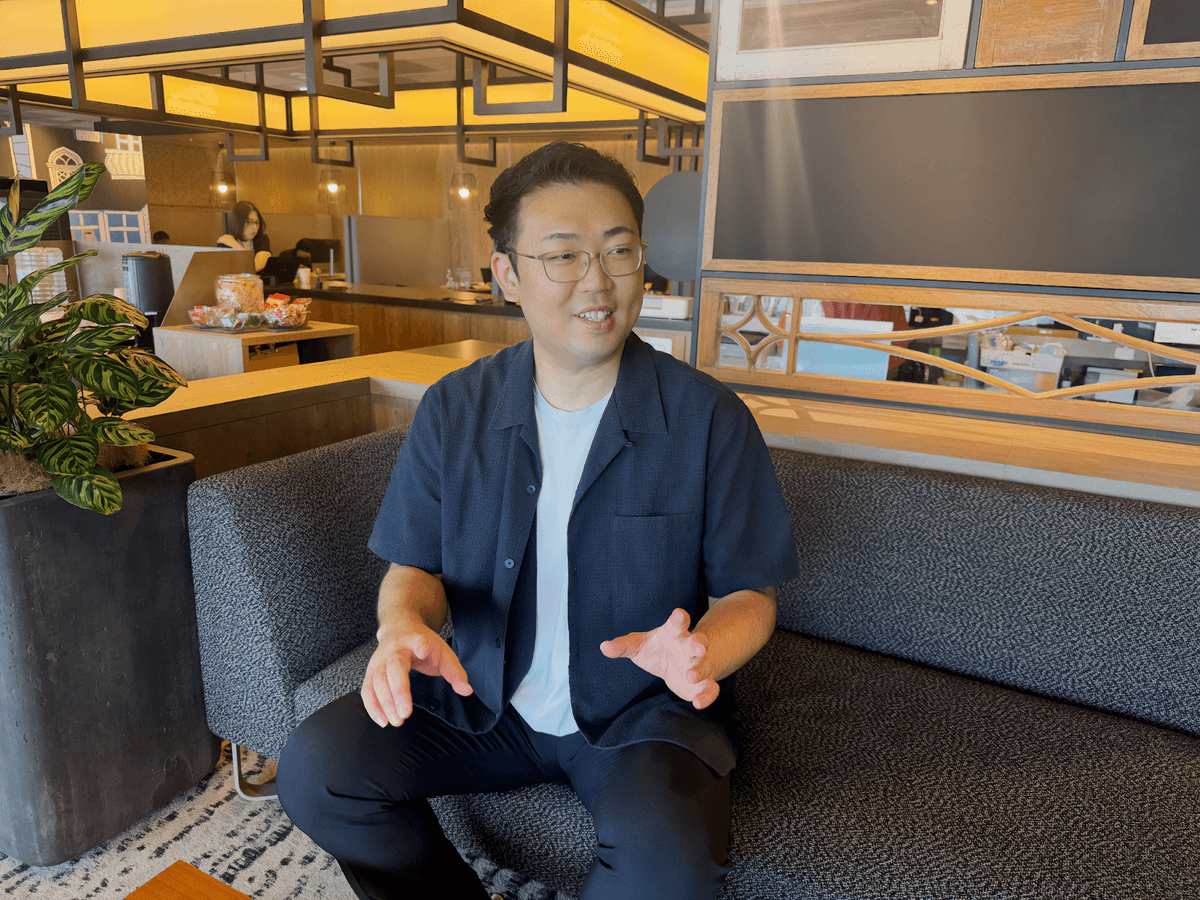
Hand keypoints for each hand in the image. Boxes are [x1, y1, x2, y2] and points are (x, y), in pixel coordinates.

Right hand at [361, 622, 471, 727]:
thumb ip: (455, 673)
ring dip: (385, 703)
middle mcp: (394, 649)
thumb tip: (467, 691)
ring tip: (397, 722)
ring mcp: (379, 660)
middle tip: (405, 714)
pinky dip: (372, 707)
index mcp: (415, 640)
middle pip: (393, 668)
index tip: (423, 651)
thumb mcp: (443, 653)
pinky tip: (383, 721)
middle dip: (398, 691)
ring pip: (377, 681)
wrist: (400, 628)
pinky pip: (367, 690)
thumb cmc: (423, 644)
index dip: (420, 645)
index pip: (418, 641)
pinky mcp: (370, 671)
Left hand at [600, 608, 719, 708]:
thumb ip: (623, 646)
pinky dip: (707, 695)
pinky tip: (698, 704)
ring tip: (691, 676)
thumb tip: (604, 647)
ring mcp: (699, 664)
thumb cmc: (656, 650)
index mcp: (674, 633)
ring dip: (700, 670)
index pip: (677, 623)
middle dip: (699, 643)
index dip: (679, 618)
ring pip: (704, 665)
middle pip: (697, 641)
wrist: (678, 665)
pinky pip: (710, 689)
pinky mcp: (703, 684)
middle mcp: (689, 647)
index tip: (679, 615)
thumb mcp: (639, 646)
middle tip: (698, 646)